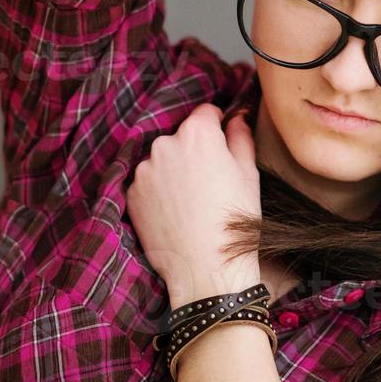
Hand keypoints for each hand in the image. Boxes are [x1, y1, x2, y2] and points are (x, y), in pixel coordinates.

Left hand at [126, 104, 261, 308]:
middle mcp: (165, 144)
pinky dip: (158, 191)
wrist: (205, 269)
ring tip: (190, 201)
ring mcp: (144, 170)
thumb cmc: (233, 220)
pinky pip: (147, 182)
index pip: (206, 112)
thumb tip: (236, 117)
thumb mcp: (248, 175)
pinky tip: (174, 213)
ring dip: (173, 170)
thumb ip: (241, 137)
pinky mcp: (131, 193)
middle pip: (181, 137)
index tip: (222, 143)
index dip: (217, 125)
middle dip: (193, 151)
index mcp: (197, 134)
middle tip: (209, 181)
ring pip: (162, 160)